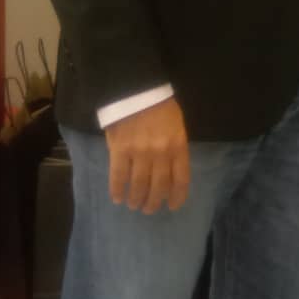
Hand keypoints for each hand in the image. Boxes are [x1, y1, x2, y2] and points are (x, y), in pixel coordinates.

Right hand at [104, 98, 190, 213]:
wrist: (136, 89)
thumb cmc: (159, 106)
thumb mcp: (177, 125)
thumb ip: (175, 148)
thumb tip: (170, 171)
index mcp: (178, 146)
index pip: (181, 179)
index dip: (177, 196)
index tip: (173, 206)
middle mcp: (161, 153)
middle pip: (159, 187)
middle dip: (154, 202)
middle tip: (149, 209)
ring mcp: (140, 153)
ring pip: (139, 185)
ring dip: (136, 199)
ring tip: (133, 204)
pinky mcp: (120, 150)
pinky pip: (118, 176)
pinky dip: (117, 190)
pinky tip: (117, 197)